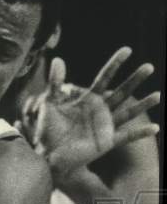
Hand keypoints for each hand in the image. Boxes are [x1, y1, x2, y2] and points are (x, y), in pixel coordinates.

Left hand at [25, 48, 160, 182]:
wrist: (48, 153)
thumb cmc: (47, 129)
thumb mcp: (49, 104)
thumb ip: (55, 84)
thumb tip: (57, 60)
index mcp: (88, 99)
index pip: (104, 77)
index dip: (115, 64)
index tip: (128, 50)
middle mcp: (100, 110)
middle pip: (121, 92)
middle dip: (134, 79)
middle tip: (149, 66)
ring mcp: (105, 126)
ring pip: (128, 112)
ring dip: (143, 104)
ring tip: (158, 95)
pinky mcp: (106, 141)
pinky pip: (126, 137)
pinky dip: (140, 133)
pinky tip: (155, 128)